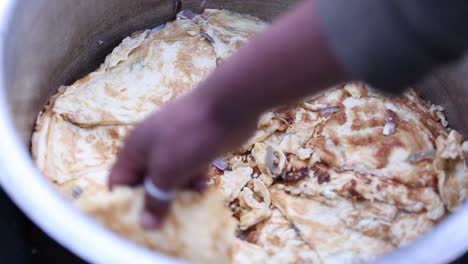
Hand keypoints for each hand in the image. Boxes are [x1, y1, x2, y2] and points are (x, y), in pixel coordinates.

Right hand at [108, 91, 257, 228]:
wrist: (227, 106)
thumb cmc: (189, 137)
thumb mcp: (167, 171)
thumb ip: (155, 199)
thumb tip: (145, 226)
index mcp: (134, 150)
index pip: (118, 181)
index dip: (125, 203)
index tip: (139, 224)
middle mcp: (151, 148)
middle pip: (145, 184)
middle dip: (156, 203)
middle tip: (169, 221)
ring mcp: (174, 147)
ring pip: (170, 180)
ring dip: (179, 194)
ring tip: (192, 202)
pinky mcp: (195, 149)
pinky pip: (188, 172)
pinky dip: (194, 181)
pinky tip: (205, 186)